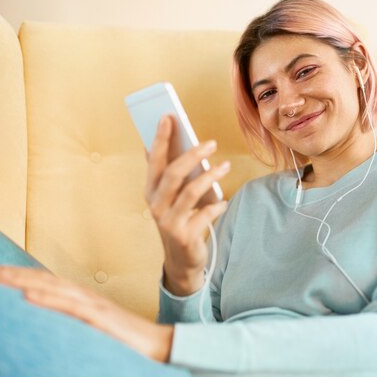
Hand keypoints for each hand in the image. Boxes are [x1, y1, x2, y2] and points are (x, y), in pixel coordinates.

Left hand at [0, 264, 173, 362]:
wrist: (159, 345)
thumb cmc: (129, 341)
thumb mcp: (96, 331)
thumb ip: (77, 324)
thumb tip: (53, 325)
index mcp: (84, 300)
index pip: (47, 283)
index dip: (22, 276)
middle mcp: (86, 298)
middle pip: (45, 281)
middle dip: (14, 274)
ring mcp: (93, 306)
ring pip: (53, 288)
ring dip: (23, 281)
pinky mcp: (100, 319)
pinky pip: (70, 308)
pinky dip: (47, 300)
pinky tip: (27, 297)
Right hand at [145, 116, 229, 295]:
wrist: (181, 260)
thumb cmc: (178, 220)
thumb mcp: (169, 199)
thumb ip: (167, 174)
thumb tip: (160, 143)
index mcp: (150, 192)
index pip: (154, 161)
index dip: (160, 138)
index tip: (168, 116)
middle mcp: (156, 205)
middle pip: (174, 173)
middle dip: (192, 154)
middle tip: (211, 143)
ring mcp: (169, 221)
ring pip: (191, 192)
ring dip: (211, 176)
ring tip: (226, 166)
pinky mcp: (185, 235)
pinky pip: (205, 214)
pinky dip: (217, 206)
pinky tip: (223, 202)